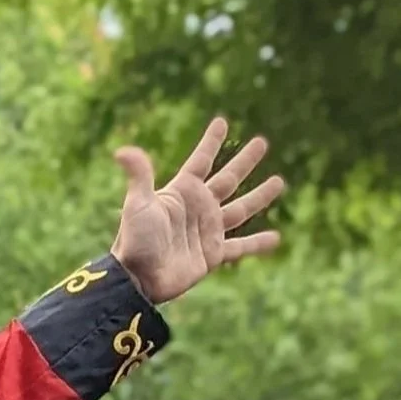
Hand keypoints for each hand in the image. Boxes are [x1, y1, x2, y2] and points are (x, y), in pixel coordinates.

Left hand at [112, 119, 285, 304]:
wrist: (138, 278)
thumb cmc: (135, 240)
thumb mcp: (138, 204)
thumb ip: (139, 176)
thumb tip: (121, 151)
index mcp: (182, 192)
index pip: (201, 161)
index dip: (211, 142)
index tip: (221, 121)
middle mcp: (198, 208)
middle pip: (228, 179)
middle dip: (244, 162)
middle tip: (262, 142)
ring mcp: (207, 231)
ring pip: (240, 209)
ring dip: (260, 196)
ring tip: (279, 182)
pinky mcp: (212, 255)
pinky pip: (241, 247)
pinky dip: (258, 244)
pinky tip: (276, 238)